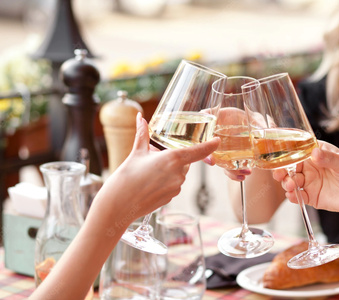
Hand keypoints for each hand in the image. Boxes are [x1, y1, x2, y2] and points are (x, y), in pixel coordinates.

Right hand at [92, 113, 219, 226]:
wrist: (118, 205)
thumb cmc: (126, 177)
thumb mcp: (136, 152)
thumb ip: (142, 134)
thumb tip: (140, 117)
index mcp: (172, 159)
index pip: (198, 151)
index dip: (210, 145)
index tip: (217, 141)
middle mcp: (178, 174)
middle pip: (185, 161)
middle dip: (174, 158)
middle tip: (155, 158)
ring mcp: (176, 187)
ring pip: (179, 173)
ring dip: (169, 170)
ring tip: (149, 172)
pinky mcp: (172, 197)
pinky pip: (174, 184)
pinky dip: (166, 181)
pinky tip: (150, 183)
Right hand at [272, 141, 338, 219]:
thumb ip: (328, 158)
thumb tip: (315, 153)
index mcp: (317, 153)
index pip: (298, 150)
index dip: (287, 153)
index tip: (281, 155)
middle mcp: (311, 167)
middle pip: (290, 166)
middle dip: (282, 170)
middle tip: (279, 173)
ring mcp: (309, 182)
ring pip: (291, 181)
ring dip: (287, 182)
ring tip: (291, 185)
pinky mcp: (311, 197)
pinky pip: (297, 196)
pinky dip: (292, 196)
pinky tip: (292, 195)